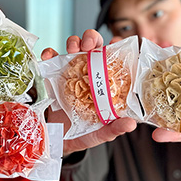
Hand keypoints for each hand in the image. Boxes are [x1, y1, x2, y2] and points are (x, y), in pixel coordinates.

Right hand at [41, 30, 136, 156]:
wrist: (54, 142)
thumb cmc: (81, 135)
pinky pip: (50, 59)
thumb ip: (114, 128)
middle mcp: (87, 73)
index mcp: (102, 83)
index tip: (115, 43)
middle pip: (92, 47)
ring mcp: (69, 73)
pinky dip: (49, 54)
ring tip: (73, 48)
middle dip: (92, 38)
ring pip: (72, 47)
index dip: (116, 48)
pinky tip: (50, 56)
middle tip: (90, 45)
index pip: (112, 59)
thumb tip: (131, 124)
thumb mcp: (100, 133)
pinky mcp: (51, 76)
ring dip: (73, 42)